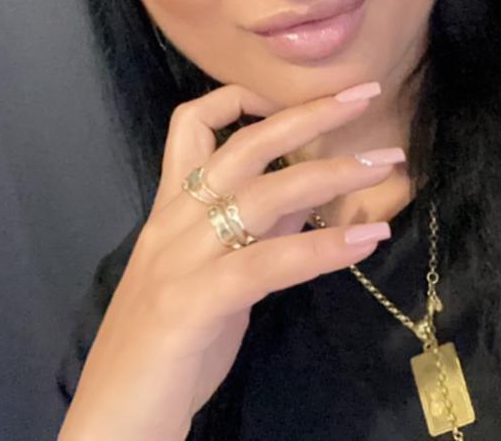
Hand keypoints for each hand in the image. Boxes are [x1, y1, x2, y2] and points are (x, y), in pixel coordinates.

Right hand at [58, 81, 401, 439]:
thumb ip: (255, 235)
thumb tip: (308, 195)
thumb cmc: (166, 353)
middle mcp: (172, 225)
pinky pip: (267, 264)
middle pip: (243, 146)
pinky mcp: (193, 305)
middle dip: (308, 115)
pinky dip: (322, 246)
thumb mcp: (215, 281)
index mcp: (169, 214)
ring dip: (333, 173)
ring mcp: (180, 262)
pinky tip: (366, 240)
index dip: (240, 98)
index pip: (190, 127)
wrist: (113, 417)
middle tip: (365, 93)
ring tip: (387, 163)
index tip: (296, 95)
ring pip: (262, 194)